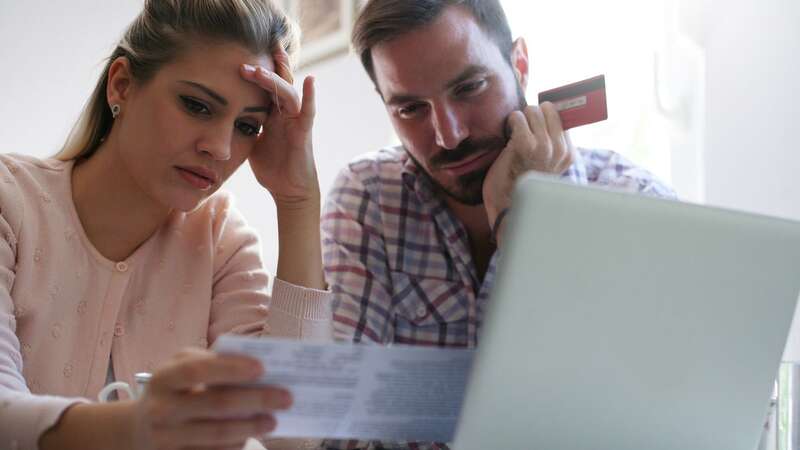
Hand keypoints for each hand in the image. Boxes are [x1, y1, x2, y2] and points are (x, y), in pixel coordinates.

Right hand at [131, 349, 291, 449]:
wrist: (138, 429)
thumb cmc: (173, 389)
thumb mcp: (180, 367)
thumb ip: (210, 361)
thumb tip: (253, 366)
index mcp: (164, 379)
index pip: (197, 371)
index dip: (230, 369)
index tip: (262, 368)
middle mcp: (161, 410)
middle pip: (215, 405)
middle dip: (256, 400)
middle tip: (286, 397)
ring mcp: (166, 439)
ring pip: (217, 434)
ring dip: (251, 427)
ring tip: (273, 420)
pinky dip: (235, 444)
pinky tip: (252, 435)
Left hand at [240, 47, 319, 208]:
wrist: (289, 190)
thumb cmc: (272, 167)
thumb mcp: (251, 141)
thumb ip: (243, 125)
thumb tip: (219, 116)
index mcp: (272, 113)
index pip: (265, 85)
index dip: (256, 70)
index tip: (238, 57)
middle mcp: (286, 112)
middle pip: (278, 82)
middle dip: (265, 68)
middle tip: (245, 58)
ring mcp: (296, 120)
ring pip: (288, 92)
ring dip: (274, 80)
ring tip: (259, 70)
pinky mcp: (304, 132)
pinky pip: (308, 111)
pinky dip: (310, 96)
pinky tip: (310, 80)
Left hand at [482, 102, 574, 227]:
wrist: (506, 205)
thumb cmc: (521, 183)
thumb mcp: (544, 164)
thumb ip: (551, 142)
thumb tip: (547, 109)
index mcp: (568, 154)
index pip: (565, 117)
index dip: (546, 116)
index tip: (536, 121)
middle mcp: (560, 150)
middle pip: (549, 109)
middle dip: (532, 114)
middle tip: (523, 128)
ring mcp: (544, 147)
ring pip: (533, 111)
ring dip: (520, 118)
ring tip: (515, 133)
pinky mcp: (525, 145)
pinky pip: (518, 117)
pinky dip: (511, 121)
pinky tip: (509, 135)